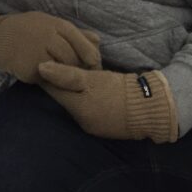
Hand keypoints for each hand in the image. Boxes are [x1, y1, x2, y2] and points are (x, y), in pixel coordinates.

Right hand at [0, 11, 100, 83]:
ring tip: (60, 75)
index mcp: (59, 26)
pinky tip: (40, 74)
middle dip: (78, 71)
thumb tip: (98, 42)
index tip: (92, 69)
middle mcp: (51, 38)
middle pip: (76, 62)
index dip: (93, 62)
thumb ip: (74, 33)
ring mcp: (40, 53)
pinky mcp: (30, 69)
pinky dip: (48, 80)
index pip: (88, 49)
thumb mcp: (49, 24)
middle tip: (76, 76)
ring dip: (64, 76)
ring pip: (64, 72)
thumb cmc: (27, 30)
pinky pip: (48, 79)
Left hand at [39, 62, 177, 142]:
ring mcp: (93, 127)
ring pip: (76, 105)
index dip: (48, 76)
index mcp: (75, 108)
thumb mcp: (91, 78)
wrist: (151, 108)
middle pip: (63, 99)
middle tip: (64, 69)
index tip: (47, 63)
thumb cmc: (119, 90)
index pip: (51, 90)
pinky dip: (88, 101)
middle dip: (62, 85)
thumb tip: (39, 67)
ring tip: (81, 80)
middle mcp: (80, 121)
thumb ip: (65, 74)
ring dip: (76, 93)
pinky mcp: (105, 129)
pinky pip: (89, 112)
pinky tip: (93, 93)